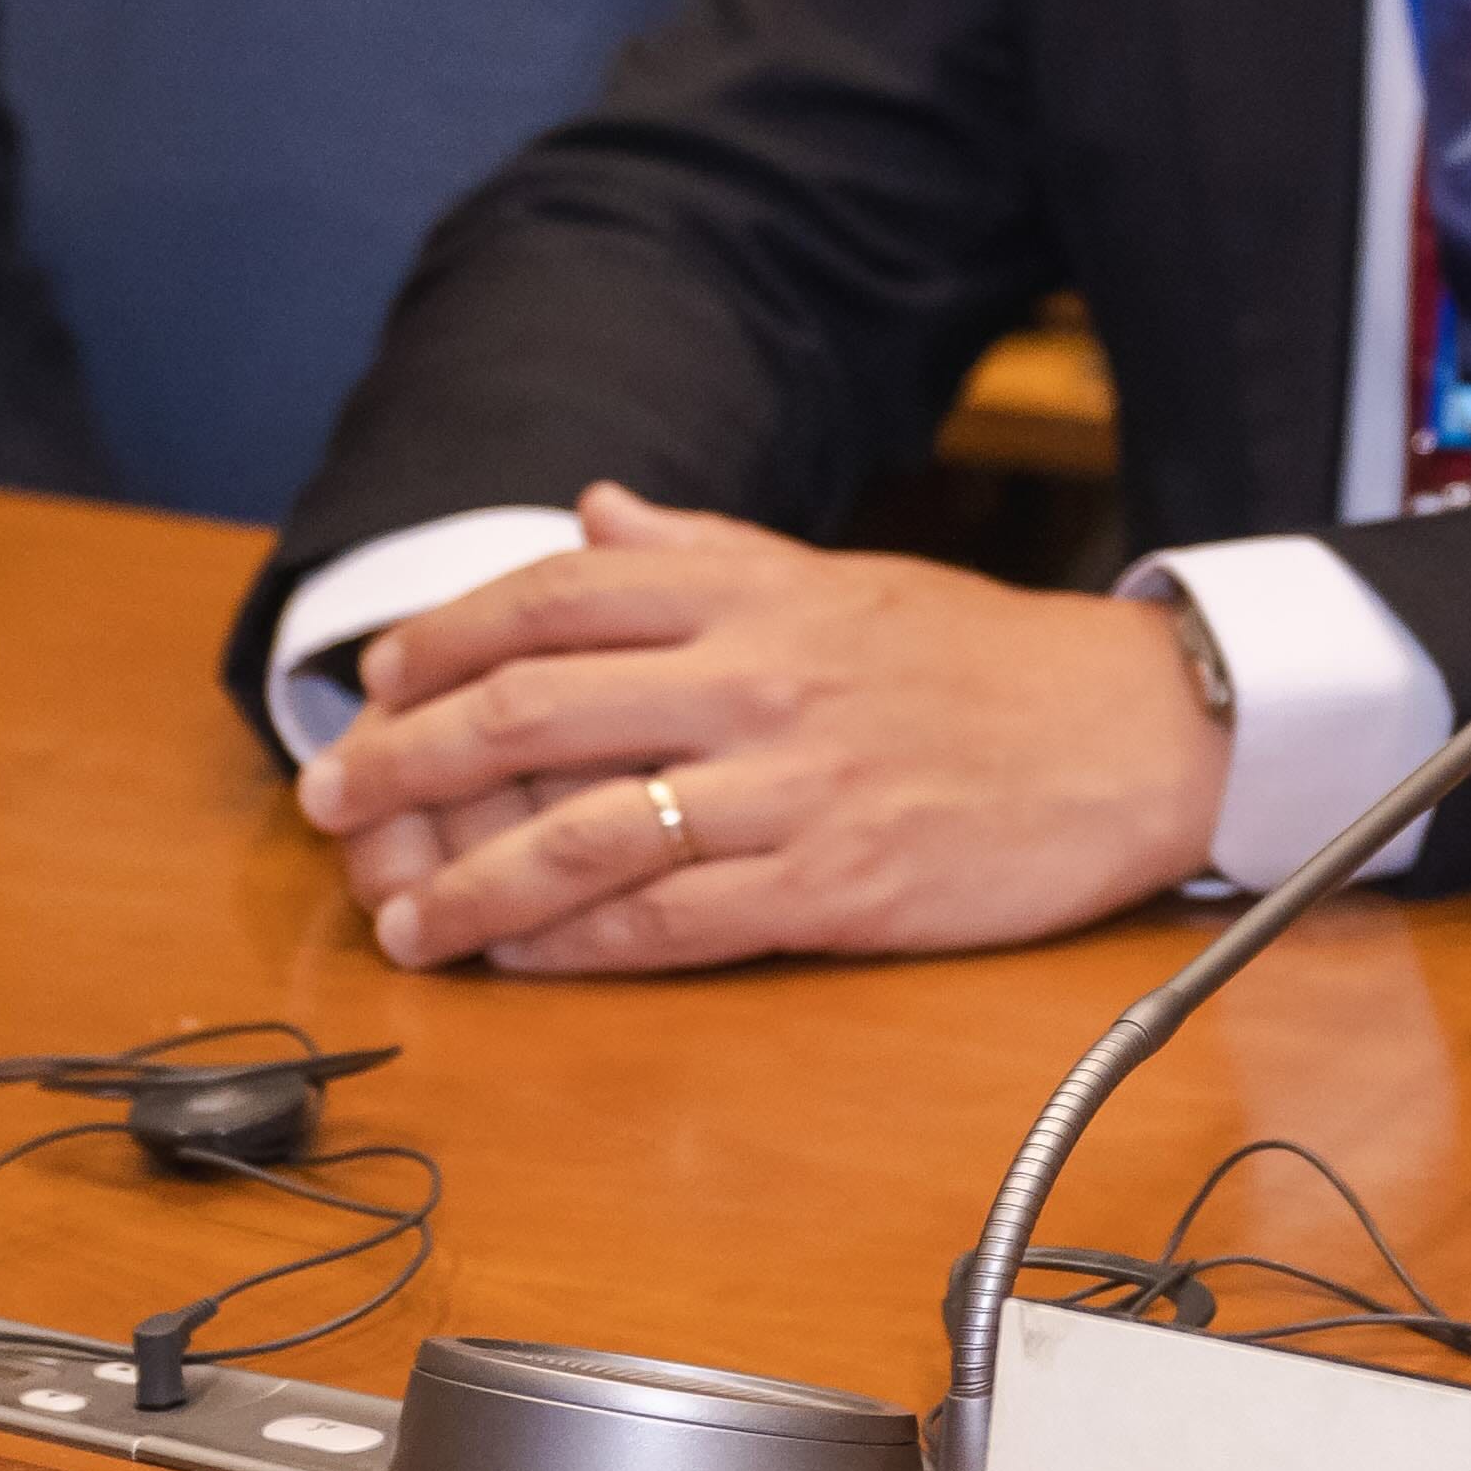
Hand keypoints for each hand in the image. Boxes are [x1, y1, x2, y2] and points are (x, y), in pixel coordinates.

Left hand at [302, 484, 1229, 973]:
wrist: (1137, 737)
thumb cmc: (987, 664)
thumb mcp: (844, 579)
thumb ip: (708, 552)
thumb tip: (594, 511)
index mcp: (759, 598)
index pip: (554, 599)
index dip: (442, 640)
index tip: (380, 686)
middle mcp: (761, 682)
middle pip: (533, 712)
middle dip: (405, 764)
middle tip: (333, 804)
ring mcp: (794, 789)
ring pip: (580, 836)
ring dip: (464, 884)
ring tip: (401, 918)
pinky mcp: (832, 886)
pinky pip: (668, 923)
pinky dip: (572, 947)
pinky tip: (517, 959)